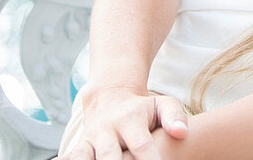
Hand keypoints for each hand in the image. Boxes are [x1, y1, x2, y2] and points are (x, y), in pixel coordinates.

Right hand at [60, 84, 188, 159]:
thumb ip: (174, 116)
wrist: (109, 98)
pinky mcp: (79, 148)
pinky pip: (71, 158)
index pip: (141, 145)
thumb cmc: (142, 108)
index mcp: (130, 121)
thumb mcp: (161, 104)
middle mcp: (107, 131)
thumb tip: (182, 133)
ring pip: (83, 157)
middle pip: (109, 156)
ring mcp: (90, 140)